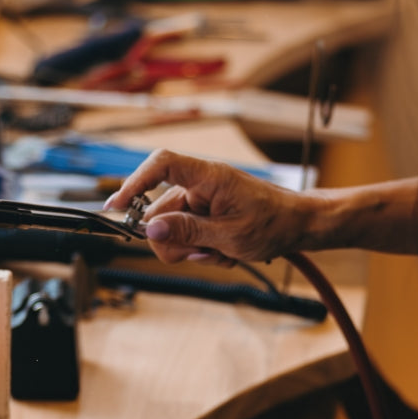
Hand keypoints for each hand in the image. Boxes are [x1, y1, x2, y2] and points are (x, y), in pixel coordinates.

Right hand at [104, 149, 312, 264]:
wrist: (300, 226)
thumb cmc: (275, 222)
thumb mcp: (230, 234)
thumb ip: (188, 231)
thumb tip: (152, 230)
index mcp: (208, 177)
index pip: (161, 165)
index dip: (134, 182)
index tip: (117, 206)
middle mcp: (200, 185)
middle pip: (160, 212)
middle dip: (174, 241)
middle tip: (201, 252)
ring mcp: (202, 202)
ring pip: (173, 231)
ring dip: (192, 249)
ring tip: (220, 253)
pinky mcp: (206, 216)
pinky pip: (187, 237)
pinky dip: (201, 250)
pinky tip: (224, 253)